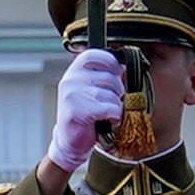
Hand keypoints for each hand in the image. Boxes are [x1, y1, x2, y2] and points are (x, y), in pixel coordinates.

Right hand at [41, 44, 126, 184]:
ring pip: (111, 95)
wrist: (70, 140)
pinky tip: (106, 121)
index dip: (112, 63)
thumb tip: (125, 65)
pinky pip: (110, 108)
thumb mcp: (91, 88)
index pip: (97, 55)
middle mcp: (71, 79)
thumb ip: (103, 75)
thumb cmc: (86, 112)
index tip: (117, 74)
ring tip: (105, 114)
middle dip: (117, 92)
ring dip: (115, 107)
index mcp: (75, 70)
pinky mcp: (77, 110)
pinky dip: (114, 117)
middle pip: (110, 78)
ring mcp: (72, 94)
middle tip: (108, 103)